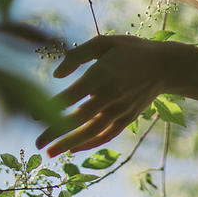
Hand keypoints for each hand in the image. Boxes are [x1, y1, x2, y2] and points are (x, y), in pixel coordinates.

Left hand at [35, 35, 171, 158]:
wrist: (164, 66)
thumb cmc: (130, 50)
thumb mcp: (104, 42)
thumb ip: (77, 55)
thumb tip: (56, 76)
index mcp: (101, 74)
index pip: (71, 96)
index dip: (52, 107)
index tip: (33, 115)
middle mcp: (109, 95)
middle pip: (77, 119)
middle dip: (55, 132)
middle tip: (36, 144)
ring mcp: (119, 110)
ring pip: (91, 132)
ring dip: (69, 144)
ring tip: (50, 154)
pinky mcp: (126, 119)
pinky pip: (106, 136)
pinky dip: (89, 145)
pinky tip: (73, 150)